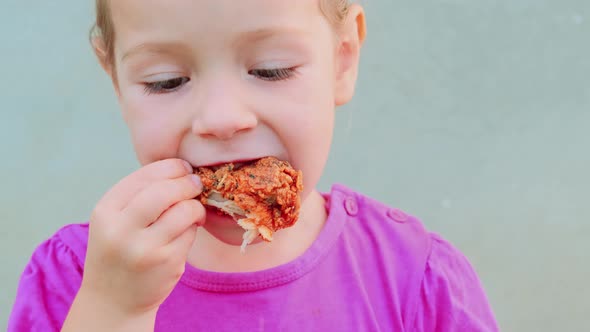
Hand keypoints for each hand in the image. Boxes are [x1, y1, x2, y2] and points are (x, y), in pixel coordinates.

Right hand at [80, 159, 204, 316]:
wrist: (113, 300)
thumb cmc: (118, 250)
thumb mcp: (113, 220)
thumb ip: (138, 194)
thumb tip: (180, 168)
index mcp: (105, 212)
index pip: (144, 176)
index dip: (171, 167)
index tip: (183, 167)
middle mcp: (121, 230)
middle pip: (165, 191)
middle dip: (187, 183)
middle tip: (196, 184)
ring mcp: (145, 249)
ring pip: (184, 211)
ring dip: (195, 206)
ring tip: (193, 210)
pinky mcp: (167, 263)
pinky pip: (191, 233)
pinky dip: (193, 228)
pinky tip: (185, 232)